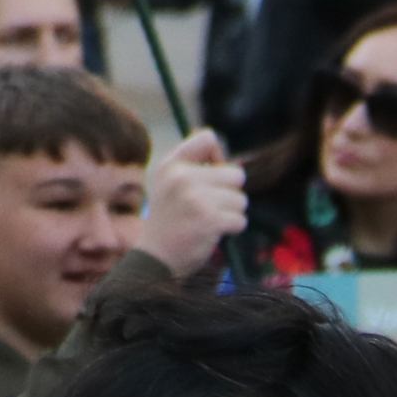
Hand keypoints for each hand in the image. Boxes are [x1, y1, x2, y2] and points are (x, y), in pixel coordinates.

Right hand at [133, 129, 247, 280]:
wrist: (155, 258)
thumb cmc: (169, 221)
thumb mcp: (169, 185)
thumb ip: (194, 168)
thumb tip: (235, 163)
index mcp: (171, 165)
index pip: (208, 138)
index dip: (219, 157)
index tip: (211, 175)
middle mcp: (182, 177)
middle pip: (235, 174)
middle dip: (229, 193)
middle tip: (209, 207)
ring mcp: (196, 198)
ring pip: (241, 199)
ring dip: (231, 213)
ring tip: (208, 222)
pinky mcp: (209, 220)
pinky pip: (240, 219)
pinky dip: (232, 228)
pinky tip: (212, 233)